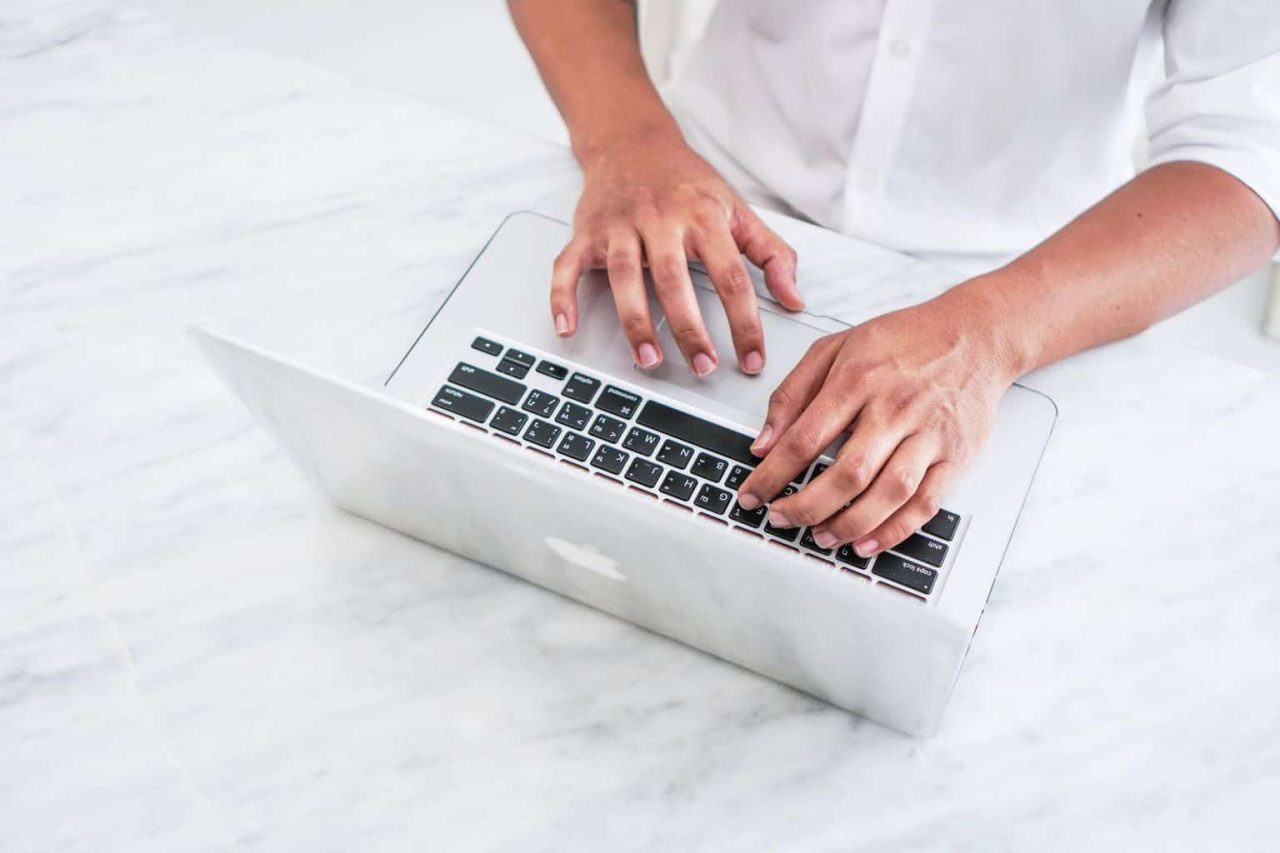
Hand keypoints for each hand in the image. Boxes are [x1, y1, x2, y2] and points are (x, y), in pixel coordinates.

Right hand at [550, 131, 803, 374]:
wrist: (633, 141)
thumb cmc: (687, 182)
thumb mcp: (737, 209)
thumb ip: (771, 254)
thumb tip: (795, 299)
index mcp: (703, 216)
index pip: (731, 276)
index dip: (745, 323)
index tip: (753, 360)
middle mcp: (660, 219)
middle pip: (675, 280)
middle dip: (689, 329)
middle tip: (704, 367)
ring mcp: (620, 226)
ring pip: (626, 278)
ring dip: (636, 323)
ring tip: (649, 361)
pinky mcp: (587, 232)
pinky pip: (569, 266)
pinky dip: (563, 297)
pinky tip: (567, 328)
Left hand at [737, 290, 1020, 556]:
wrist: (975, 334)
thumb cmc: (904, 340)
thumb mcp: (835, 347)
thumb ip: (793, 393)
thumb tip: (764, 441)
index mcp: (858, 379)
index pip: (805, 438)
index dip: (772, 475)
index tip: (752, 495)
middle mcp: (894, 409)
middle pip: (847, 473)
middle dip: (806, 506)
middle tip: (781, 519)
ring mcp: (928, 435)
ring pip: (887, 494)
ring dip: (849, 524)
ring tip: (820, 536)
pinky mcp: (955, 456)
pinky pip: (924, 504)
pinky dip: (893, 530)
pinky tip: (866, 542)